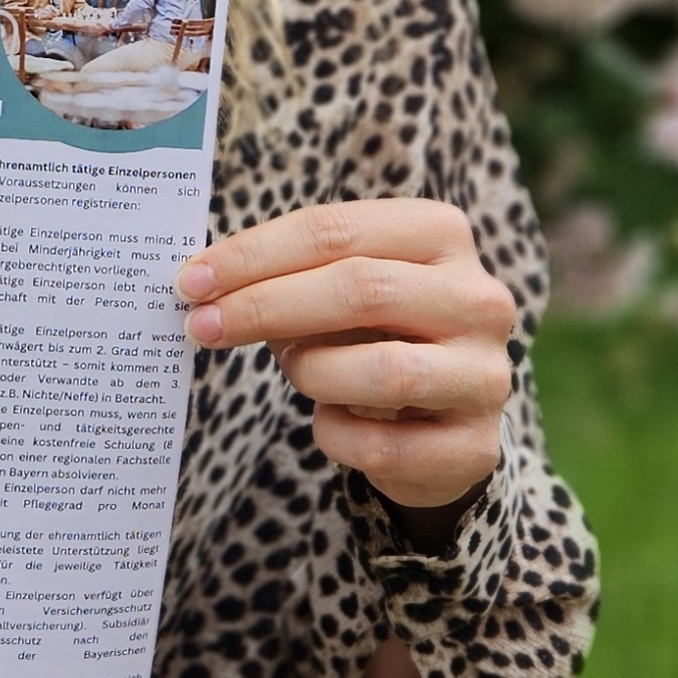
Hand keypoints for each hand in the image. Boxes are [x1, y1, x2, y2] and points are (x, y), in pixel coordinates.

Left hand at [175, 199, 513, 507]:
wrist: (435, 424)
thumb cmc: (369, 336)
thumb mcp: (335, 291)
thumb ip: (285, 277)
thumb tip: (202, 283)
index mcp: (440, 234)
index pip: (336, 230)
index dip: (254, 254)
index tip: (191, 279)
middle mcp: (478, 298)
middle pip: (361, 288)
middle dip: (265, 307)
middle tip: (202, 325)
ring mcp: (485, 374)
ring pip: (381, 370)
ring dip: (312, 372)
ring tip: (296, 370)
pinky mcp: (475, 446)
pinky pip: (382, 445)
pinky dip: (334, 434)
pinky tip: (331, 420)